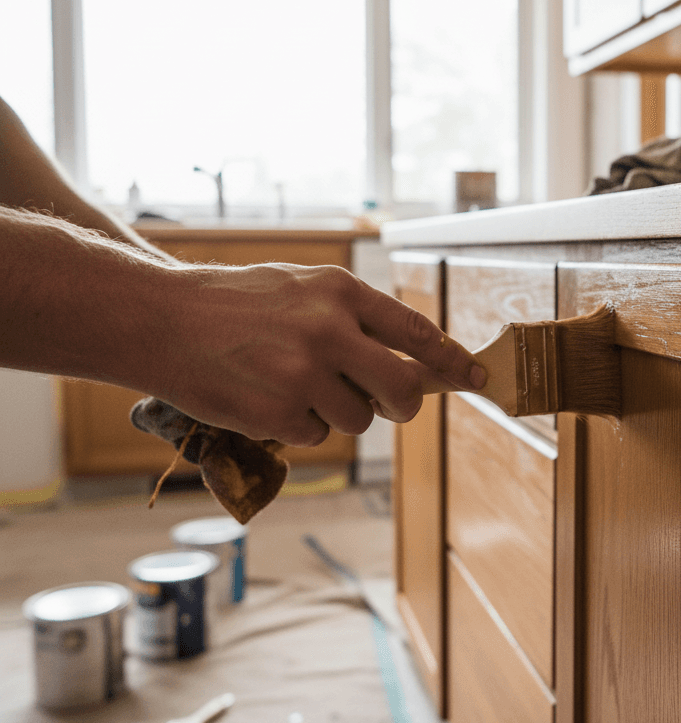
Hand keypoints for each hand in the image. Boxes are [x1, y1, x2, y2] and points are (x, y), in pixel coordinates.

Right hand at [156, 261, 484, 445]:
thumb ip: (355, 316)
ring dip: (338, 412)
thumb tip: (413, 355)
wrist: (162, 320)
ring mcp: (304, 375)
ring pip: (359, 419)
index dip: (452, 360)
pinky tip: (268, 398)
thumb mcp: (302, 287)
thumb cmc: (236, 302)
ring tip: (295, 384)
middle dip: (404, 404)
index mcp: (340, 292)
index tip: (476, 375)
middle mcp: (330, 332)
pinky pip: (317, 435)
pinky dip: (300, 425)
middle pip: (402, 389)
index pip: (416, 331)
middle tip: (390, 403)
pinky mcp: (278, 413)